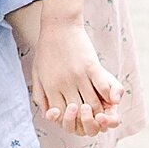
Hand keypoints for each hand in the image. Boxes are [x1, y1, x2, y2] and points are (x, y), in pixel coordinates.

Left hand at [32, 18, 122, 137]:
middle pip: (79, 113)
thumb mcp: (37, 74)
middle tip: (94, 120)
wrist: (58, 24)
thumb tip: (49, 115)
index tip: (78, 120)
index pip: (62, 116)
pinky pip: (102, 86)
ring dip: (100, 111)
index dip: (72, 122)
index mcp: (50, 88)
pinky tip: (111, 100)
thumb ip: (41, 96)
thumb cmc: (46, 50)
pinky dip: (108, 96)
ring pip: (93, 103)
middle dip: (88, 120)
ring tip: (103, 112)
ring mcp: (78, 75)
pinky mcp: (90, 65)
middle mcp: (64, 84)